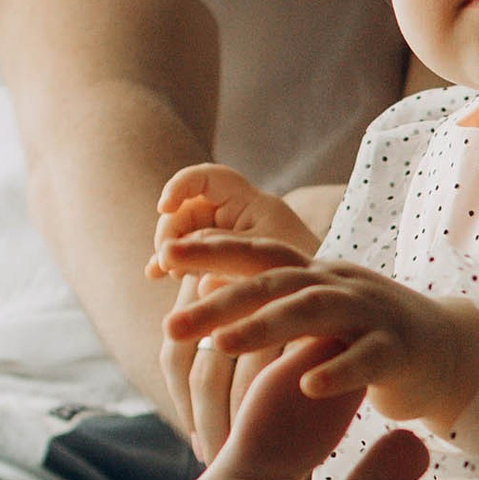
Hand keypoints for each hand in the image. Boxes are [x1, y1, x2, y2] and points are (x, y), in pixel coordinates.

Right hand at [150, 162, 320, 266]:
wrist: (322, 301)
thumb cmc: (300, 272)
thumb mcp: (258, 257)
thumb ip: (217, 250)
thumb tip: (169, 253)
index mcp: (250, 202)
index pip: (209, 178)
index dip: (181, 186)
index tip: (164, 207)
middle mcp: (235, 214)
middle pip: (189, 208)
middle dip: (171, 230)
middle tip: (165, 258)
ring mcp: (226, 237)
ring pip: (186, 233)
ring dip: (170, 249)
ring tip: (162, 271)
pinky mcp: (221, 259)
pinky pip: (191, 254)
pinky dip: (175, 262)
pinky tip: (156, 274)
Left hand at [157, 234, 478, 430]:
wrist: (449, 352)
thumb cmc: (366, 337)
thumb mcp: (316, 313)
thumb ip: (269, 304)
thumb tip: (198, 294)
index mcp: (315, 275)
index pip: (257, 256)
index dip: (210, 252)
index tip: (159, 258)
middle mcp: (340, 284)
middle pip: (275, 283)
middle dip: (220, 300)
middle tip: (170, 326)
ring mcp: (373, 314)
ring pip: (315, 311)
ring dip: (266, 326)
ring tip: (221, 345)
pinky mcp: (401, 351)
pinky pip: (367, 358)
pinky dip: (337, 371)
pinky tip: (306, 387)